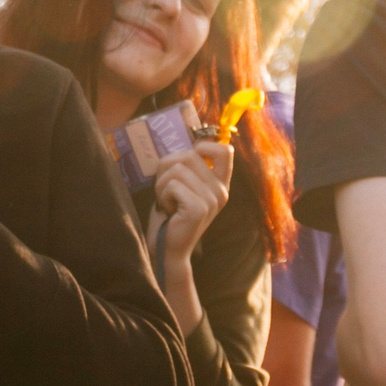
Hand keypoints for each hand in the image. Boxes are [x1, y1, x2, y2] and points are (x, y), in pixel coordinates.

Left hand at [146, 139, 233, 272]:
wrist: (167, 249)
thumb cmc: (169, 214)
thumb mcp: (182, 185)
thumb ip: (187, 165)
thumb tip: (184, 135)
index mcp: (220, 184)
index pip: (224, 150)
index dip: (202, 147)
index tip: (186, 162)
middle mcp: (221, 191)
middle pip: (189, 155)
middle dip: (167, 169)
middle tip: (167, 190)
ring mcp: (212, 200)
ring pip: (177, 169)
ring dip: (162, 184)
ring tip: (167, 202)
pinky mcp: (199, 208)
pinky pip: (172, 185)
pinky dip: (162, 196)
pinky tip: (168, 210)